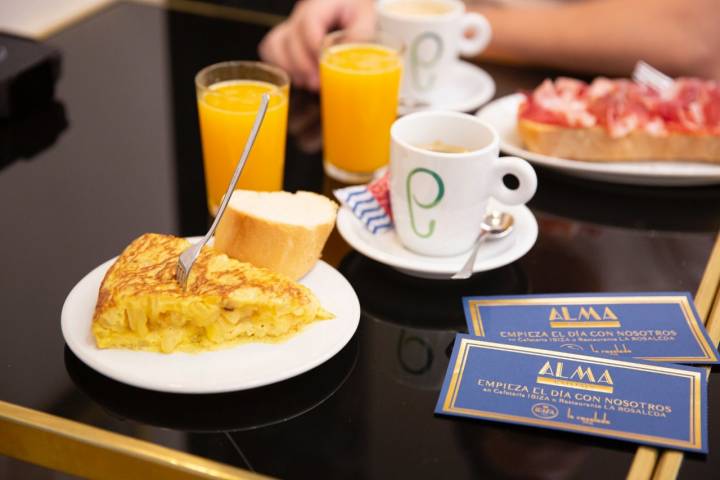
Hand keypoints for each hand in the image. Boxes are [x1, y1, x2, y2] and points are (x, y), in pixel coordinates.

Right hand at [259, 0, 375, 90]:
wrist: (350, 8)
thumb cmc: (357, 12)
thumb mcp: (366, 19)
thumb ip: (359, 35)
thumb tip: (344, 56)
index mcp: (321, 3)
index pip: (309, 22)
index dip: (314, 47)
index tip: (324, 64)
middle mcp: (302, 13)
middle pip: (290, 37)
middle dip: (302, 64)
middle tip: (316, 82)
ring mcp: (292, 24)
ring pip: (276, 43)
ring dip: (289, 67)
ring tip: (306, 82)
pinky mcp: (287, 35)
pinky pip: (271, 48)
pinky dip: (279, 64)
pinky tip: (296, 75)